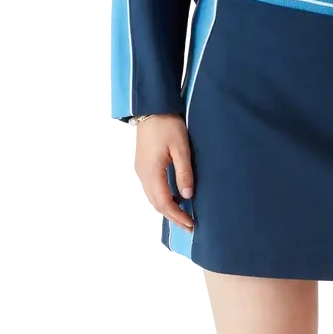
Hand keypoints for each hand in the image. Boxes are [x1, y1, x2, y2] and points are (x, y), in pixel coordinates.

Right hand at [133, 114, 194, 229]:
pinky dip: (161, 201)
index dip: (179, 216)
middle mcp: (143, 176)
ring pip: (152, 200)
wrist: (151, 107)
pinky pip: (150, 192)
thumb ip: (184, 172)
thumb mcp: (181, 148)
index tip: (191, 224)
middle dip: (174, 218)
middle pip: (158, 206)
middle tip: (189, 226)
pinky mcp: (141, 168)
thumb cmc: (168, 125)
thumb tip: (187, 195)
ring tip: (182, 217)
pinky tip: (172, 201)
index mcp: (153, 173)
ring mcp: (140, 173)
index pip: (166, 203)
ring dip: (167, 211)